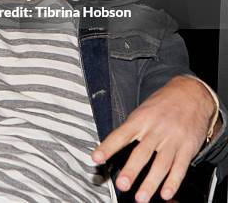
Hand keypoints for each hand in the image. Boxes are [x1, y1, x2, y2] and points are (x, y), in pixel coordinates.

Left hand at [92, 75, 216, 201]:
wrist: (190, 94)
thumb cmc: (162, 103)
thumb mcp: (143, 109)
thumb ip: (132, 128)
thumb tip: (114, 145)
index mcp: (140, 119)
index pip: (120, 135)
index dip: (107, 147)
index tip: (96, 158)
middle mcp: (155, 130)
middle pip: (141, 153)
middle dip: (131, 171)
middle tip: (122, 185)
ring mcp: (172, 139)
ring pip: (161, 164)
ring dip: (151, 183)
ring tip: (141, 197)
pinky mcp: (187, 148)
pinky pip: (180, 167)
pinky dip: (173, 182)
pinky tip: (165, 193)